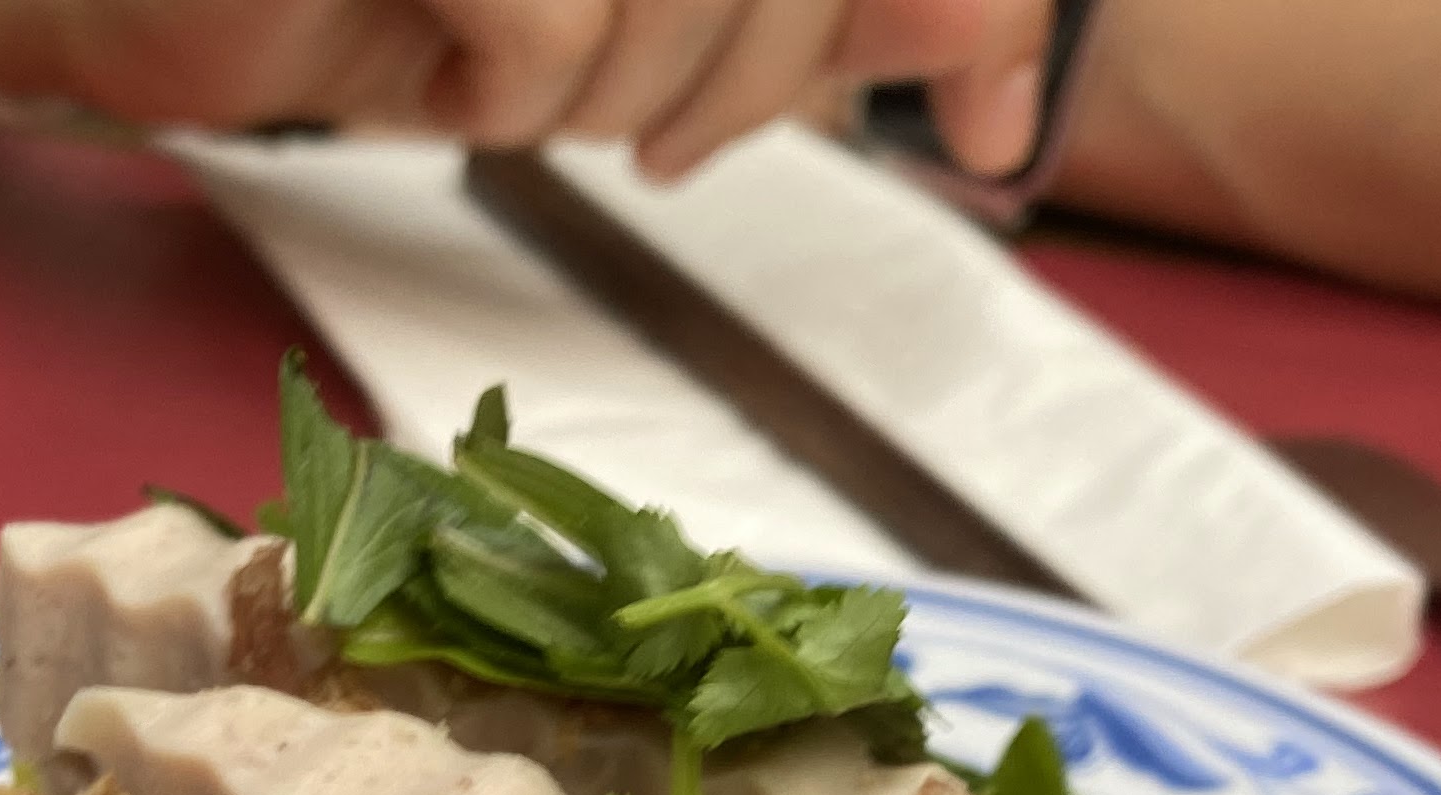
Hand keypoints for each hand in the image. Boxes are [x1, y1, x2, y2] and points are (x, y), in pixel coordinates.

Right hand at [0, 0, 1053, 177]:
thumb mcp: (632, 14)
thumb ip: (812, 8)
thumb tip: (990, 38)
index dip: (969, 12)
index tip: (1000, 123)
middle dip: (767, 78)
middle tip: (670, 136)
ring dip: (621, 93)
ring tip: (525, 84)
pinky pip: (550, 8)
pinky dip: (509, 84)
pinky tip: (439, 60)